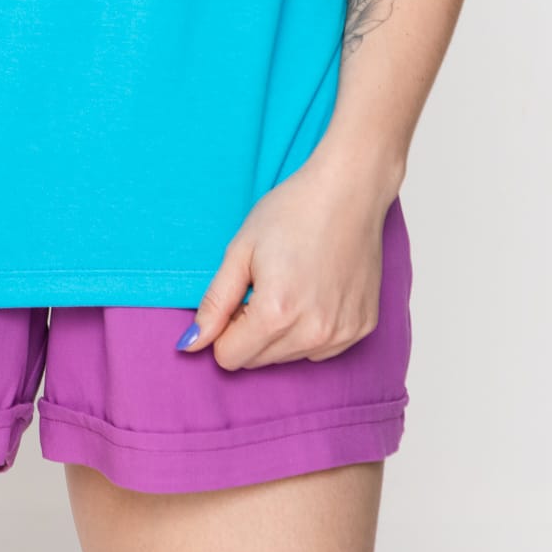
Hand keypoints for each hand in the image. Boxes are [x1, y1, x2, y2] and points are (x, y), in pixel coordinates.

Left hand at [179, 148, 398, 371]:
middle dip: (251, 331)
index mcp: (276, 313)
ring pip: (290, 358)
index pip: (230, 357)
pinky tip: (317, 291)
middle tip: (265, 285)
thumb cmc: (292, 211)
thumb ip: (214, 303)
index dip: (225, 327)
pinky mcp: (361, 328)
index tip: (240, 295)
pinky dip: (312, 329)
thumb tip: (190, 344)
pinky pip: (322, 350)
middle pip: (259, 361)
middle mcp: (313, 333)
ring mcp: (341, 334)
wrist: (349, 190)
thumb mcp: (240, 250)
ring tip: (293, 284)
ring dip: (282, 333)